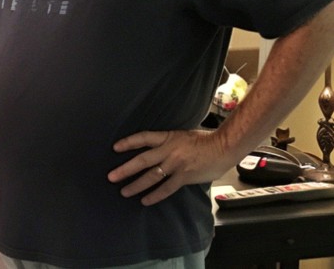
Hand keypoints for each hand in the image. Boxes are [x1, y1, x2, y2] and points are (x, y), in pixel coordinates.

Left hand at [107, 129, 230, 205]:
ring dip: (136, 185)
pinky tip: (145, 201)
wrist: (223, 147)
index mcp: (167, 137)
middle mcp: (169, 150)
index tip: (115, 148)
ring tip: (124, 191)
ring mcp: (176, 165)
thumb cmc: (204, 140)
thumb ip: (168, 141)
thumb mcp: (181, 135)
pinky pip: (166, 188)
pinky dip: (155, 195)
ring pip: (151, 177)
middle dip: (125, 169)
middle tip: (111, 176)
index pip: (143, 138)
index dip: (128, 143)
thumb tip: (155, 147)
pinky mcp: (184, 177)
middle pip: (142, 160)